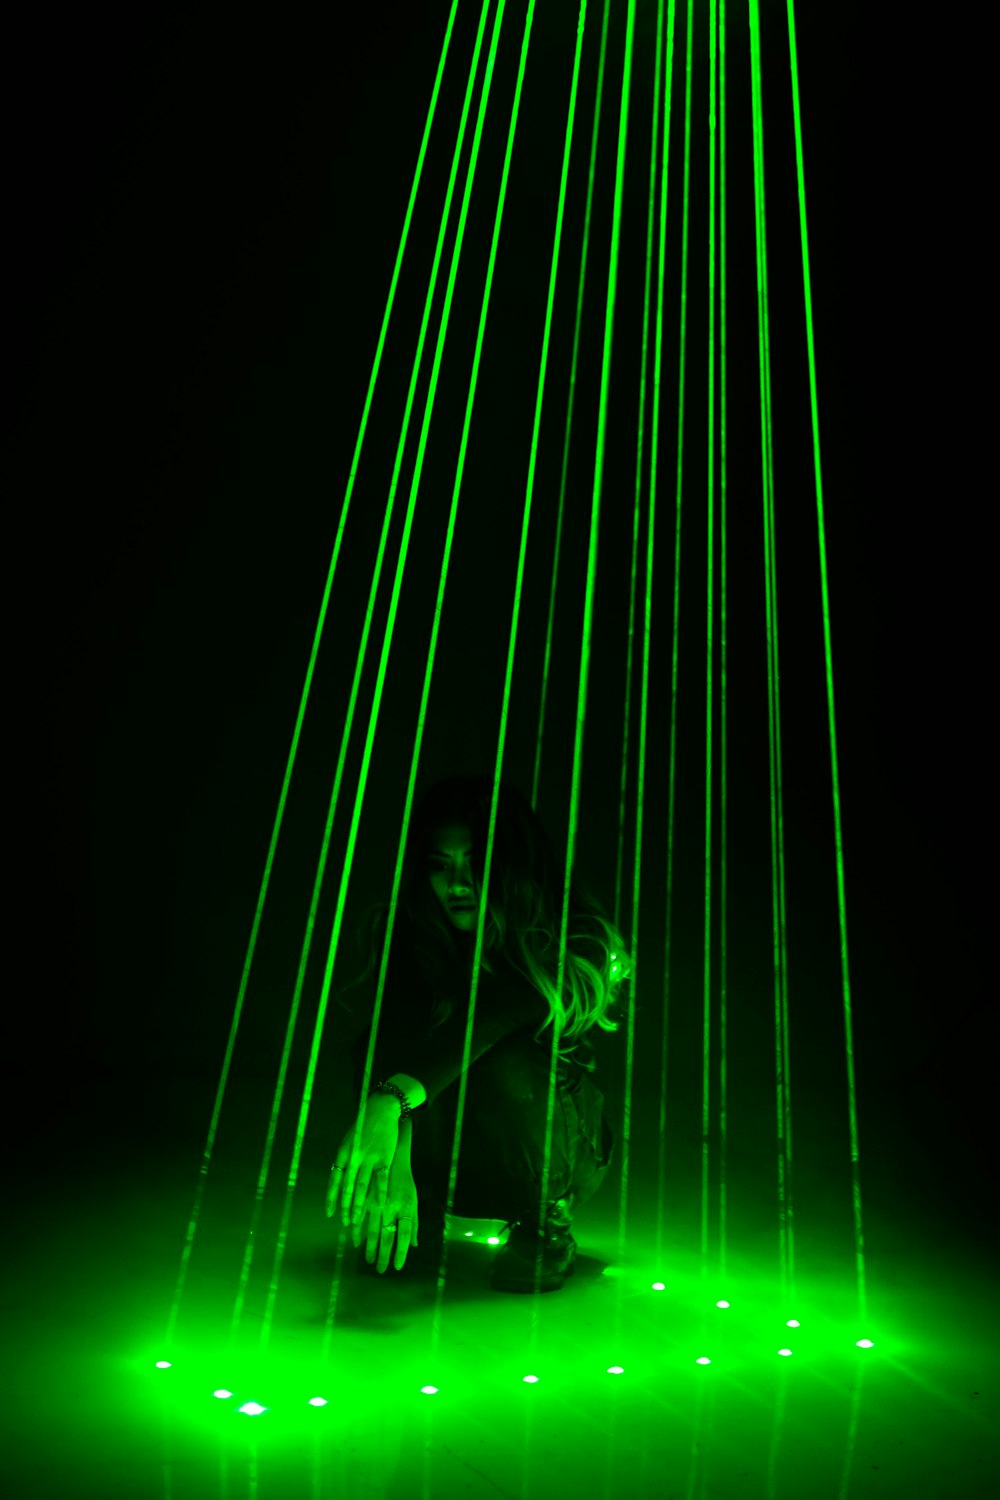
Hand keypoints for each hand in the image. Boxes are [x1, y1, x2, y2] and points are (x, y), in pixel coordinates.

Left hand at [325, 1097, 399, 1228]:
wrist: (380, 1108)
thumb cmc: (363, 1126)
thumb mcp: (349, 1140)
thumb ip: (345, 1159)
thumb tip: (339, 1178)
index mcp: (343, 1153)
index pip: (334, 1180)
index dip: (331, 1198)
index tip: (329, 1214)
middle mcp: (353, 1157)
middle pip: (347, 1187)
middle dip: (345, 1207)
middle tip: (345, 1223)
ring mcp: (369, 1157)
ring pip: (362, 1185)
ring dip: (359, 1204)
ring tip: (357, 1219)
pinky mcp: (384, 1156)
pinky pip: (381, 1178)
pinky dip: (380, 1192)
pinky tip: (381, 1205)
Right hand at [354, 1154, 418, 1272]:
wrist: (392, 1157)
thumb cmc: (405, 1181)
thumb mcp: (414, 1200)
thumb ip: (414, 1223)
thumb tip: (414, 1245)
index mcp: (406, 1207)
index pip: (404, 1235)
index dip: (400, 1253)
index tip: (396, 1267)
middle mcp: (391, 1207)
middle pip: (386, 1236)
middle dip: (383, 1255)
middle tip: (380, 1270)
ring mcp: (376, 1202)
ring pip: (371, 1230)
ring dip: (369, 1247)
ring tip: (368, 1260)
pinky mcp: (365, 1197)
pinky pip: (360, 1218)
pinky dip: (357, 1231)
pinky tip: (355, 1242)